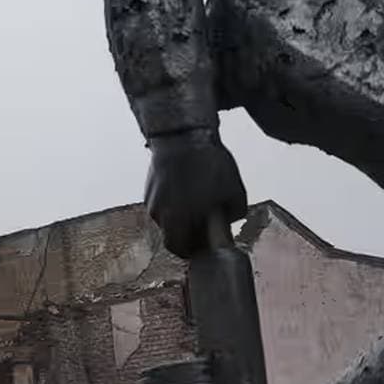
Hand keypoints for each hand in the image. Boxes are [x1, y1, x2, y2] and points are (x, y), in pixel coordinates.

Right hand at [145, 129, 247, 258]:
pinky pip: (161, 200)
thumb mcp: (234, 192)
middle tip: (203, 222)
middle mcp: (159, 213)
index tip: (203, 244)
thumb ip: (233, 215)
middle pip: (172, 233)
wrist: (183, 133)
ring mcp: (151, 198)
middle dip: (187, 232)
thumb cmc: (208, 164)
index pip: (179, 249)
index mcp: (178, 221)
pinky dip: (172, 199)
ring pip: (166, 216)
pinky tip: (186, 185)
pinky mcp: (149, 184)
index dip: (193, 250)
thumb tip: (228, 220)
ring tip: (195, 199)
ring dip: (179, 214)